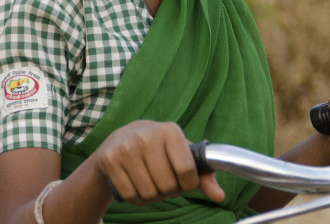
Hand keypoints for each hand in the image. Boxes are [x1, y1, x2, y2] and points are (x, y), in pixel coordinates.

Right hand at [93, 121, 224, 205]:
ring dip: (154, 196)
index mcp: (170, 131)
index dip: (188, 184)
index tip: (183, 179)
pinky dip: (137, 199)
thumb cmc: (160, 148)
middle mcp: (146, 136)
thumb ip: (204, 174)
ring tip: (151, 181)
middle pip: (168, 186)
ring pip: (149, 194)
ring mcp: (126, 148)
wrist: (121, 137)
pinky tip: (137, 184)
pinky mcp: (110, 160)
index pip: (187, 171)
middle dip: (170, 191)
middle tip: (165, 181)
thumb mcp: (183, 154)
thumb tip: (219, 196)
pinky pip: (131, 196)